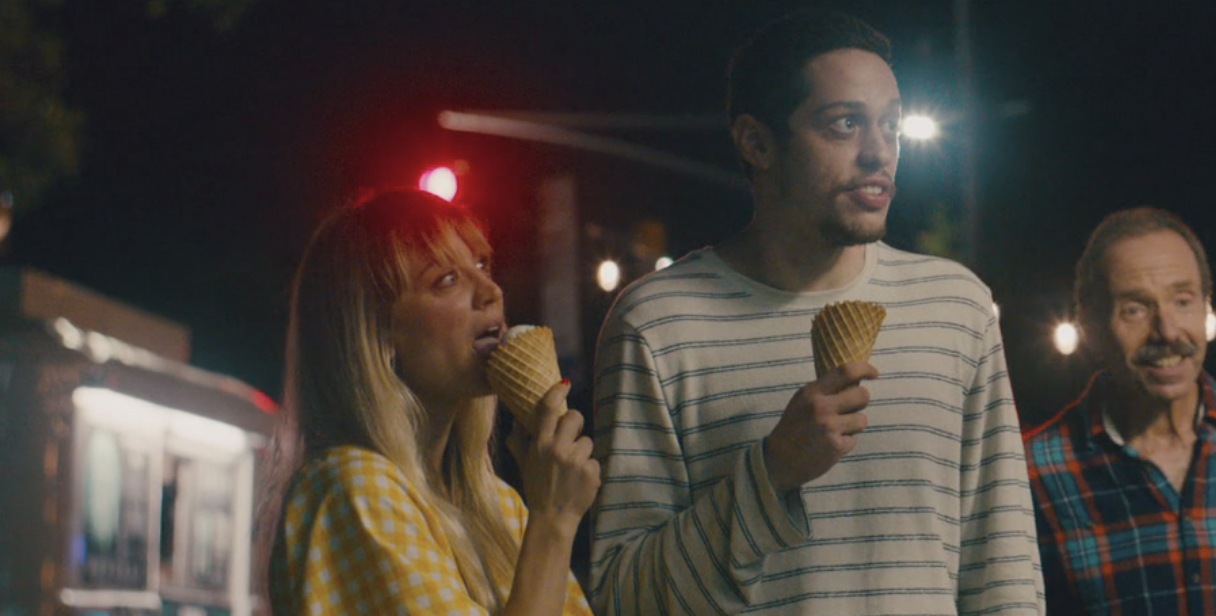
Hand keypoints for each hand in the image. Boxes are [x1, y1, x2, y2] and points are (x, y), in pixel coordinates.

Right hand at [513, 381, 600, 534]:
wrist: (552, 518)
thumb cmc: (536, 488)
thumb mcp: (523, 464)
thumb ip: (518, 440)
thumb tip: (516, 418)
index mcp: (540, 444)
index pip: (549, 409)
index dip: (557, 392)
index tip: (564, 385)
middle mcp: (558, 449)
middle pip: (575, 417)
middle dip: (575, 423)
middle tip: (571, 436)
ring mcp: (576, 460)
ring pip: (587, 441)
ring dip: (582, 452)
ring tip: (572, 470)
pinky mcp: (591, 472)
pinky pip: (595, 461)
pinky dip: (589, 470)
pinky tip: (579, 482)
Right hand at [763, 361, 877, 491]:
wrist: (778, 461)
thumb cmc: (793, 428)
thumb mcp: (801, 402)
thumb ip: (824, 391)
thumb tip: (854, 380)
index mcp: (812, 392)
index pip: (846, 372)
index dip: (865, 369)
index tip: (874, 374)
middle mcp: (821, 407)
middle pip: (862, 395)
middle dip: (861, 402)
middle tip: (851, 409)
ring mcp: (830, 427)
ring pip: (862, 419)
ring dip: (853, 425)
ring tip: (836, 431)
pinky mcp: (836, 446)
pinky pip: (854, 440)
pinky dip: (845, 443)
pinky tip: (830, 445)